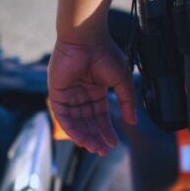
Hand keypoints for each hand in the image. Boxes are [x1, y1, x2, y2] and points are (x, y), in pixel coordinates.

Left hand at [48, 34, 137, 156]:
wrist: (86, 38)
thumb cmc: (105, 53)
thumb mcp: (121, 80)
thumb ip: (127, 101)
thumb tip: (133, 121)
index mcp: (95, 90)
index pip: (100, 116)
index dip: (106, 130)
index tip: (113, 143)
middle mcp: (81, 94)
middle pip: (88, 122)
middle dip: (95, 137)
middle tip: (102, 151)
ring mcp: (68, 94)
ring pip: (76, 122)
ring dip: (84, 136)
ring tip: (94, 148)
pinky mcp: (57, 93)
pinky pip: (63, 116)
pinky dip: (71, 128)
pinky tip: (81, 138)